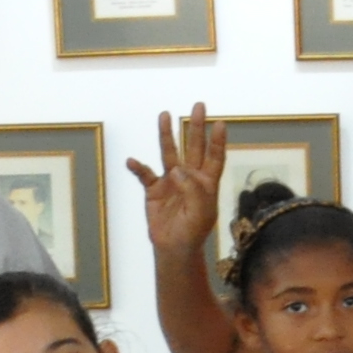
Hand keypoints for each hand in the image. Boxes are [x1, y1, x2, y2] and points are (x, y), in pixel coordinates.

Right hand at [126, 105, 229, 257]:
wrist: (174, 247)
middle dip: (196, 126)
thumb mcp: (201, 211)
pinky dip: (138, 167)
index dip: (217, 140)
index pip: (214, 156)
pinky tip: (132, 161)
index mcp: (207, 181)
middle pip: (194, 146)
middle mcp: (190, 176)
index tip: (220, 123)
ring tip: (165, 115)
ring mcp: (171, 180)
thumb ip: (194, 189)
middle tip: (199, 105)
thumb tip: (179, 169)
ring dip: (167, 135)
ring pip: (170, 152)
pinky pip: (145, 174)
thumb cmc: (193, 230)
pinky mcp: (154, 189)